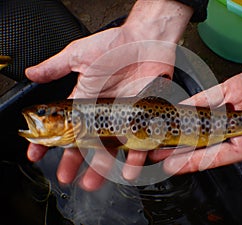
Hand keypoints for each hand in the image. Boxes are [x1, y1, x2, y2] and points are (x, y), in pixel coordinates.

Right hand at [25, 0, 192, 190]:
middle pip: (86, 143)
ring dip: (104, 166)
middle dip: (74, 161)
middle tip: (66, 176)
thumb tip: (31, 73)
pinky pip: (140, 142)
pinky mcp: (143, 118)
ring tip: (95, 180)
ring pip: (112, 148)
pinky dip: (137, 156)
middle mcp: (103, 114)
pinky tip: (129, 168)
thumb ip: (56, 66)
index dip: (50, 140)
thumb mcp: (80, 55)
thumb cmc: (115, 46)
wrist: (146, 41)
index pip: (64, 125)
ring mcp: (123, 118)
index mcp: (85, 102)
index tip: (37, 153)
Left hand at [150, 62, 241, 195]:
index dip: (192, 162)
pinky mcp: (232, 88)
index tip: (172, 167)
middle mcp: (234, 127)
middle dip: (177, 146)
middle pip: (200, 138)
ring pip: (200, 117)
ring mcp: (232, 108)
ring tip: (160, 131)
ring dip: (180, 124)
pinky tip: (177, 108)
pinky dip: (193, 102)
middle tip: (155, 151)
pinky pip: (209, 96)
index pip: (214, 155)